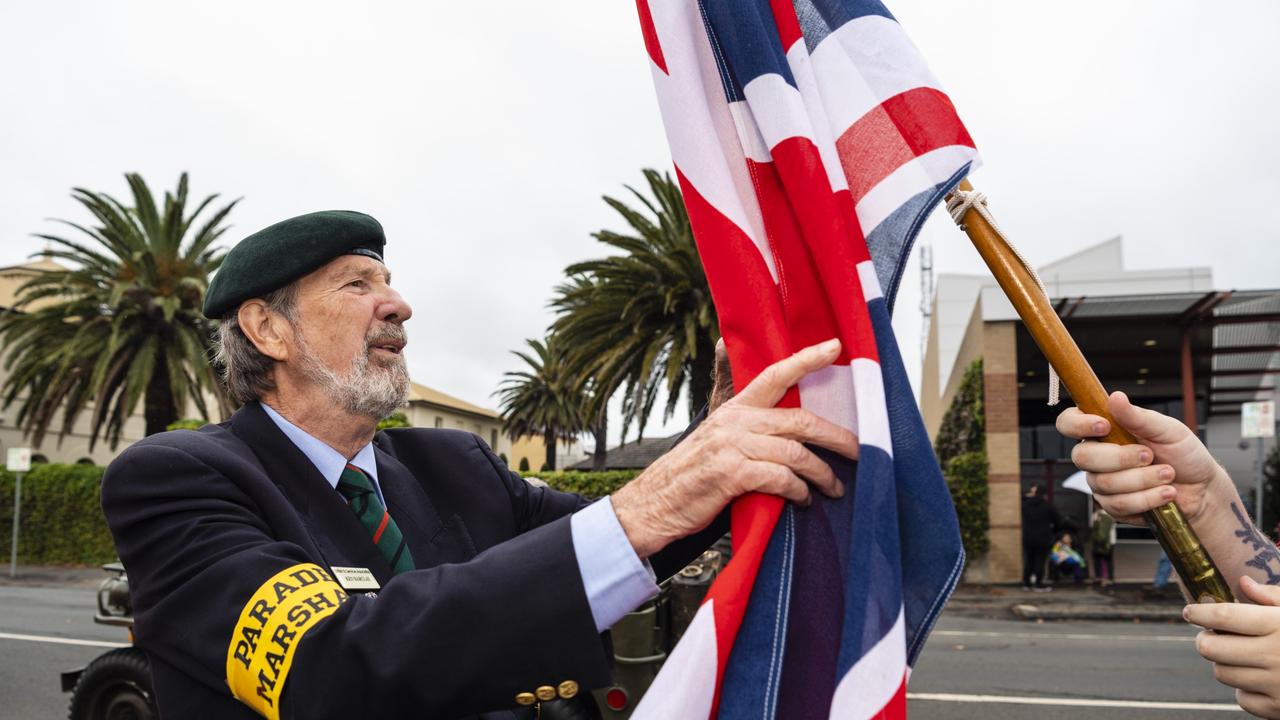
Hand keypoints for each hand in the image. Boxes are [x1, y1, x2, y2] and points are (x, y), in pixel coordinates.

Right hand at [611, 338, 857, 557]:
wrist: (654, 504)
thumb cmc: (691, 473)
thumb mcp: (712, 434)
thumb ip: (739, 415)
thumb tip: (737, 365)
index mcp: (735, 408)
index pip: (774, 374)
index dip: (806, 359)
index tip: (835, 347)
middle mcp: (735, 422)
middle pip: (799, 420)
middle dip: (836, 436)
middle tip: (859, 451)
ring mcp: (732, 447)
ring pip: (796, 453)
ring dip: (822, 474)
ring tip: (834, 488)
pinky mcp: (731, 475)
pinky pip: (780, 478)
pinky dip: (799, 491)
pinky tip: (803, 500)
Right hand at [1055, 390, 1228, 524]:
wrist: (1201, 488)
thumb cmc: (1184, 454)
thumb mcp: (1167, 430)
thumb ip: (1139, 417)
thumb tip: (1115, 397)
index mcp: (1104, 431)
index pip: (1069, 423)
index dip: (1078, 424)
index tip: (1104, 426)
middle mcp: (1097, 456)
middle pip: (1082, 457)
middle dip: (1120, 458)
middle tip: (1150, 455)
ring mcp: (1102, 482)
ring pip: (1104, 483)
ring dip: (1142, 480)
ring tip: (1167, 474)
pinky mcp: (1113, 506)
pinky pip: (1119, 504)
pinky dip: (1147, 498)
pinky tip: (1165, 493)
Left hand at [1186, 577, 1279, 718]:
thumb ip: (1274, 597)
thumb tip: (1243, 584)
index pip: (1224, 616)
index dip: (1199, 612)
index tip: (1189, 611)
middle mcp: (1276, 656)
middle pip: (1212, 648)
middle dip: (1205, 639)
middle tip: (1211, 635)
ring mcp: (1277, 685)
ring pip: (1222, 673)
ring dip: (1224, 663)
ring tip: (1242, 655)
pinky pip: (1242, 699)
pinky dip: (1244, 689)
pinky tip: (1259, 678)